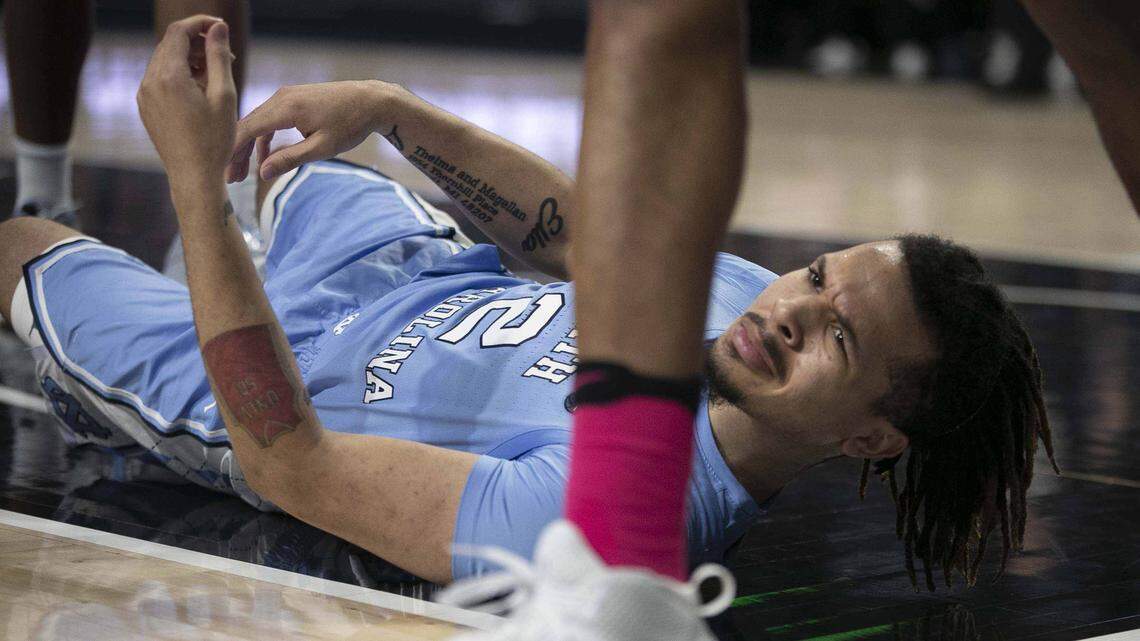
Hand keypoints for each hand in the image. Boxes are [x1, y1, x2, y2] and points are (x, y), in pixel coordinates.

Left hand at [137, 15, 236, 188]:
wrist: (193, 176)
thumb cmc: (214, 140)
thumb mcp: (223, 95)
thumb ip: (219, 56)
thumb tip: (217, 27)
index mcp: (169, 76)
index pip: (179, 32)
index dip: (200, 24)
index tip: (220, 27)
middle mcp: (150, 82)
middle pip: (171, 44)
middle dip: (197, 42)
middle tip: (224, 54)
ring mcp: (144, 95)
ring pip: (165, 61)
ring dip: (188, 59)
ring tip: (214, 74)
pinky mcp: (146, 107)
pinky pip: (160, 79)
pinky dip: (179, 74)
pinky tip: (199, 89)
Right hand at [225, 80, 392, 182]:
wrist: (371, 101)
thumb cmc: (351, 124)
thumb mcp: (322, 147)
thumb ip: (290, 159)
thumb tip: (262, 172)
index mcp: (286, 108)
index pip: (247, 129)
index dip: (233, 152)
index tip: (226, 173)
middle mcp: (281, 97)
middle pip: (247, 125)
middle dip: (236, 152)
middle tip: (231, 179)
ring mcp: (286, 94)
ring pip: (257, 121)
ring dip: (248, 145)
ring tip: (244, 171)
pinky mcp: (292, 97)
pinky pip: (269, 117)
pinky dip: (263, 136)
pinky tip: (264, 156)